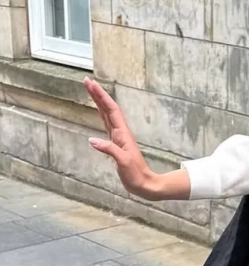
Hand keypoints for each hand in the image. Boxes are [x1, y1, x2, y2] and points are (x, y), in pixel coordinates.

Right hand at [84, 78, 169, 199]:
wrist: (144, 184)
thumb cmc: (135, 174)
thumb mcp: (123, 162)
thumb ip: (109, 150)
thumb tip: (92, 140)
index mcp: (122, 134)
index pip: (110, 110)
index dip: (101, 96)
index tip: (91, 84)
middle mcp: (120, 132)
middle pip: (107, 108)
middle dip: (97, 94)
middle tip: (87, 81)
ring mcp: (118, 137)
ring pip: (107, 114)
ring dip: (99, 101)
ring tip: (90, 90)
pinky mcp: (116, 143)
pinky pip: (106, 123)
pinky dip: (101, 114)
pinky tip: (98, 111)